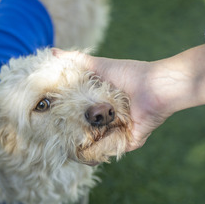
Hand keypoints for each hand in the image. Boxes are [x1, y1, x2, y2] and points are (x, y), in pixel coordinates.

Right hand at [53, 49, 175, 151]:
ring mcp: (117, 134)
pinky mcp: (127, 143)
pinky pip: (107, 151)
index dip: (63, 119)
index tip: (48, 118)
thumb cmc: (131, 74)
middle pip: (84, 134)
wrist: (156, 85)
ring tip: (63, 145)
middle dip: (69, 136)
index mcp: (101, 108)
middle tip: (52, 135)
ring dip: (80, 146)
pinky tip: (82, 149)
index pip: (78, 118)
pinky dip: (96, 151)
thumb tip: (52, 52)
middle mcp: (108, 123)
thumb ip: (76, 61)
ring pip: (94, 147)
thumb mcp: (98, 66)